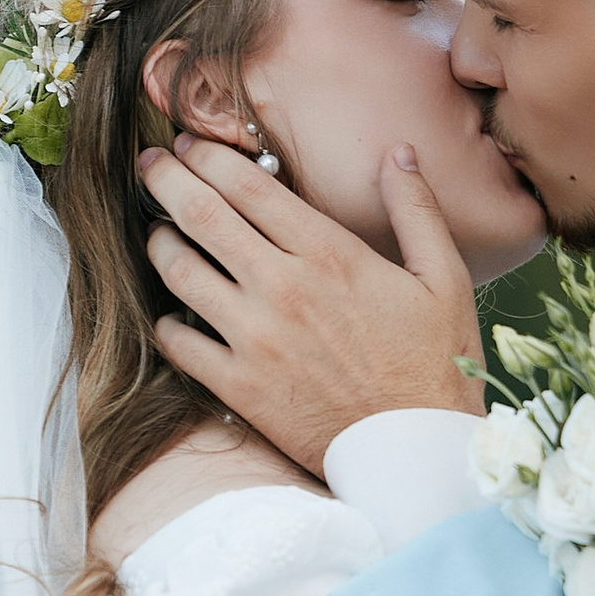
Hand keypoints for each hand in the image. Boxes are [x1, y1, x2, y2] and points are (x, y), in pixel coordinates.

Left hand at [139, 135, 483, 472]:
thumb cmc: (434, 366)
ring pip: (180, 273)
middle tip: (150, 166)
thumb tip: (399, 153)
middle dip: (167, 181)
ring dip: (160, 244)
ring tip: (158, 233)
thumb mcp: (444, 278)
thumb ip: (416, 210)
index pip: (248, 187)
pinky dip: (165, 323)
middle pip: (202, 216)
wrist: (414, 451)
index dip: (209, 157)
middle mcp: (283, 289)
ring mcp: (255, 340)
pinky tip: (171, 313)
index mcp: (328, 255)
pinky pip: (179, 344)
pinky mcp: (239, 388)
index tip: (191, 144)